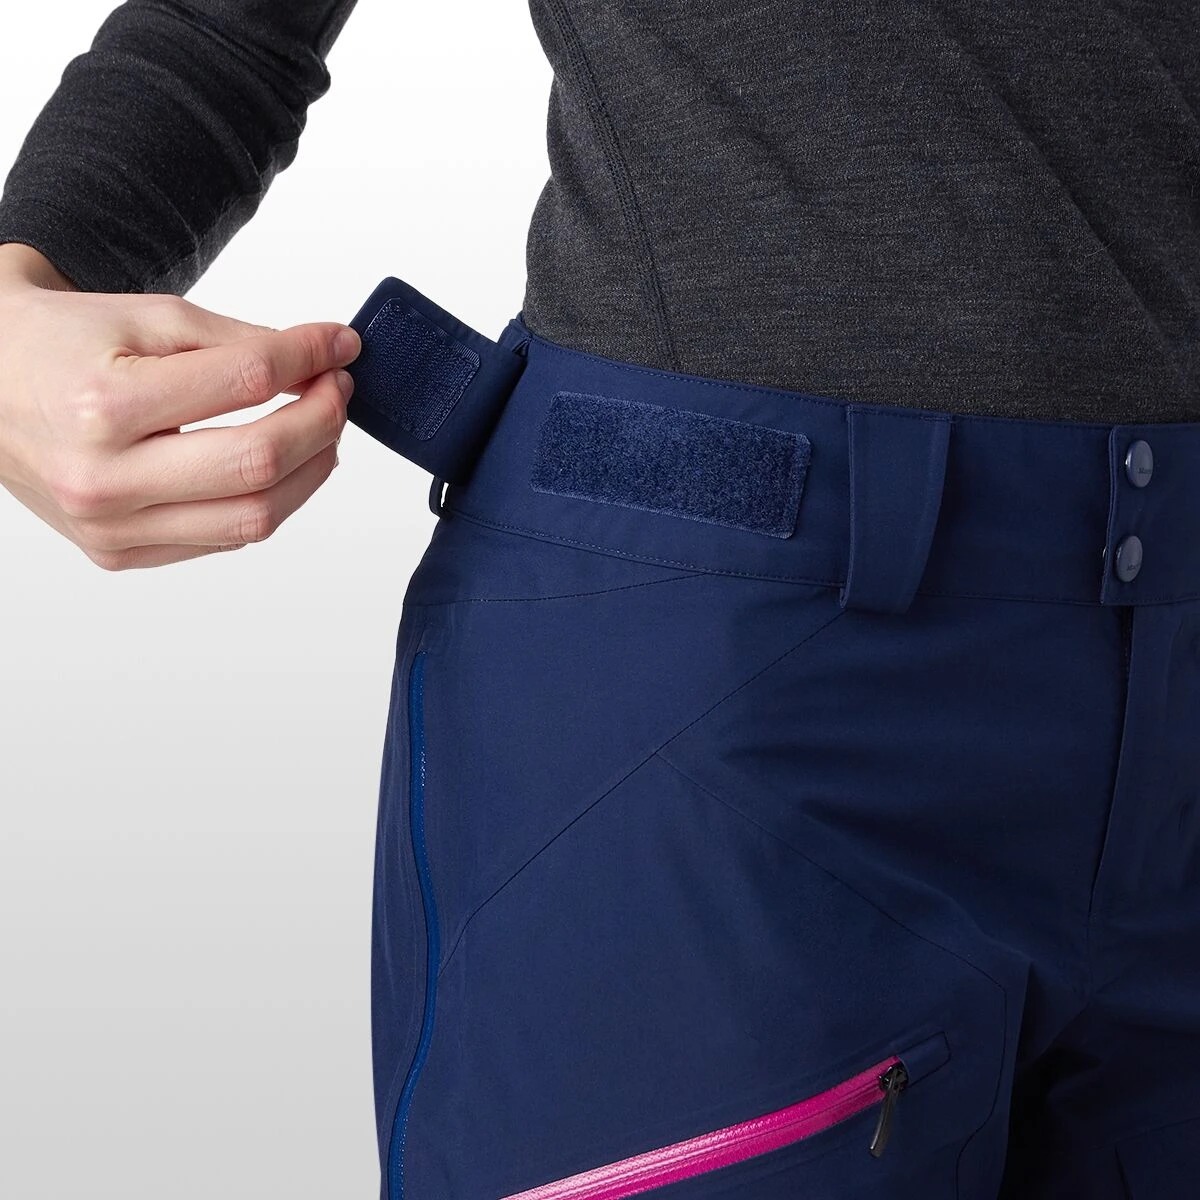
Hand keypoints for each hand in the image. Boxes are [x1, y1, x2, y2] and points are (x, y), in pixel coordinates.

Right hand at [0, 245, 361, 568]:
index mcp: (102, 406)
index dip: (308, 357)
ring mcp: (109, 529)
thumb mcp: (146, 318)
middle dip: (322, 421)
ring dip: (309, 470)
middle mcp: (102, 479)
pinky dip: (266, 500)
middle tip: (339, 389)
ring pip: (254, 518)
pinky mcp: (118, 554)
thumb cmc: (61, 345)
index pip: (244, 382)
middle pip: (258, 462)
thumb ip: (240, 342)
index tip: (339, 344)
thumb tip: (324, 355)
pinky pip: (222, 538)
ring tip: (321, 429)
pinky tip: (278, 464)